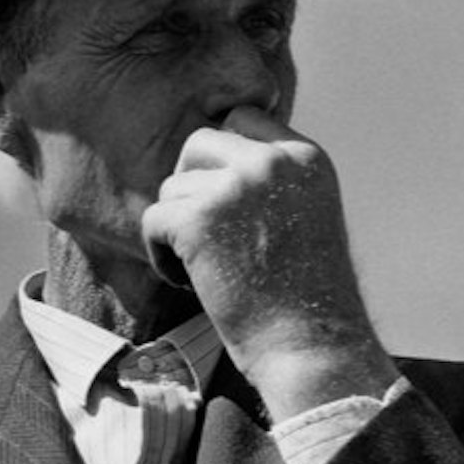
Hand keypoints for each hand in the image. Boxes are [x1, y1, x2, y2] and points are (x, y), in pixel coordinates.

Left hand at [140, 109, 395, 417]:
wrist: (310, 345)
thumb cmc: (306, 300)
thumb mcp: (306, 219)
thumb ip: (270, 185)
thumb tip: (211, 170)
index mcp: (305, 157)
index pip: (244, 118)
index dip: (220, 158)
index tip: (218, 201)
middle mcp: (272, 161)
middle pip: (199, 141)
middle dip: (190, 186)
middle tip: (199, 234)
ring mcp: (235, 186)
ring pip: (171, 187)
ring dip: (176, 229)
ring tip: (204, 270)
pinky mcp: (199, 218)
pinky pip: (153, 220)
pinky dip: (160, 255)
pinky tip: (189, 283)